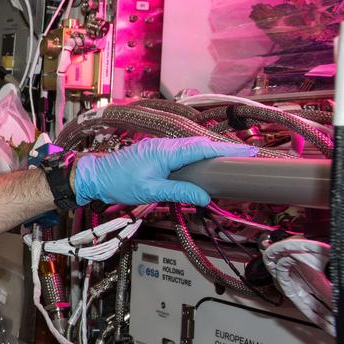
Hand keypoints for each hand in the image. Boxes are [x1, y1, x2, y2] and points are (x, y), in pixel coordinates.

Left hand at [73, 136, 258, 206]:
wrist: (96, 177)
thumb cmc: (118, 183)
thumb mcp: (151, 191)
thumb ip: (179, 192)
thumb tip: (205, 197)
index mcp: (166, 151)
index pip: (203, 148)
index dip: (226, 150)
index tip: (247, 151)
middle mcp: (165, 146)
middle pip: (201, 145)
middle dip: (224, 150)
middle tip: (247, 156)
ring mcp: (161, 149)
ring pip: (192, 148)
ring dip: (212, 152)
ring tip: (233, 159)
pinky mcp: (157, 155)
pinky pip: (183, 153)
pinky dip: (198, 156)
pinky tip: (206, 164)